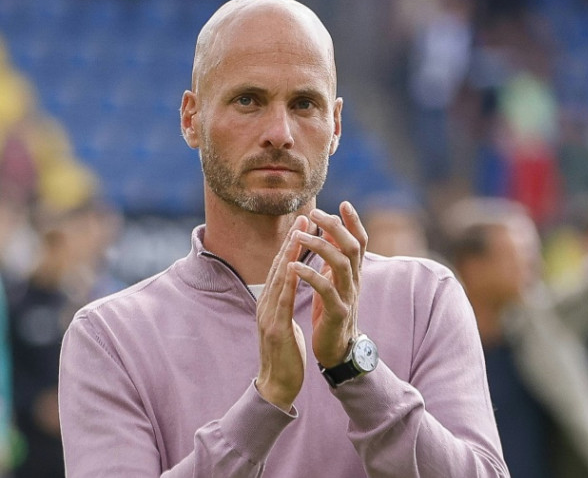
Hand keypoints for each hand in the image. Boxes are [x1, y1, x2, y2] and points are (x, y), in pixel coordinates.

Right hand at [255, 214, 310, 410]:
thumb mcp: (285, 321)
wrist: (277, 385)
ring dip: (291, 255)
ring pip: (280, 279)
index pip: (283, 267)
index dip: (293, 244)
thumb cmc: (284, 353)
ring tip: (302, 233)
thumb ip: (286, 301)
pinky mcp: (276, 329)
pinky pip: (283, 302)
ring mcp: (268, 316)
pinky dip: (289, 283)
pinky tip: (297, 268)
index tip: (305, 223)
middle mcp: (266, 304)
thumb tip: (292, 283)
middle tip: (304, 217)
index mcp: (271, 302)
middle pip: (280, 266)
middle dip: (293, 240)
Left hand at [290, 201, 367, 368]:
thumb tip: (333, 230)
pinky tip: (293, 266)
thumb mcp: (335, 281)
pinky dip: (310, 275)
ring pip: (341, 264)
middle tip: (316, 213)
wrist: (337, 348)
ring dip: (319, 247)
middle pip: (352, 247)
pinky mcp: (338, 312)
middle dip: (335, 227)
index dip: (354, 222)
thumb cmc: (333, 311)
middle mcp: (355, 281)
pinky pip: (326, 290)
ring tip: (298, 236)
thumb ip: (335, 257)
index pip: (360, 241)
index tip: (343, 203)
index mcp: (354, 273)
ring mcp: (348, 296)